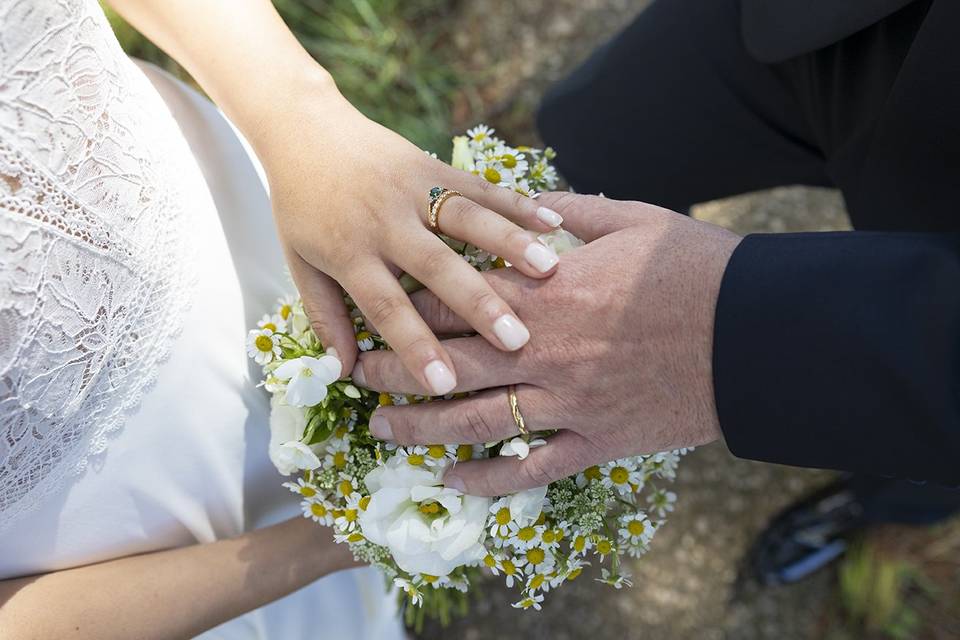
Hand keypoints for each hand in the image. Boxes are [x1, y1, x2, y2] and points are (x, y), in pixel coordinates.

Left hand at [258, 85, 562, 393]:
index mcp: (349, 252)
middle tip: (517, 339)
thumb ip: (324, 315)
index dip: (415, 346)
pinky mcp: (434, 165)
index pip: (386, 307)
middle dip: (478, 304)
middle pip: (437, 267)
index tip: (445, 383)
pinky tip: (553, 222)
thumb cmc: (301, 204)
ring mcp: (413, 189)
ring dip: (510, 244)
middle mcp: (386, 222)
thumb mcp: (299, 262)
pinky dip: (517, 203)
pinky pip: (480, 186)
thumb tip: (343, 370)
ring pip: (467, 219)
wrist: (304, 128)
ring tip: (549, 273)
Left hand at [350, 193, 741, 494]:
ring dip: (420, 429)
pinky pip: (531, 469)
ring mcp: (567, 403)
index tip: (375, 310)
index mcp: (546, 293)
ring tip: (383, 432)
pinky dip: (490, 480)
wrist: (754, 332)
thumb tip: (526, 201)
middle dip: (394, 370)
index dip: (405, 307)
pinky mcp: (596, 442)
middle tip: (357, 376)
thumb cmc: (693, 268)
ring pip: (474, 422)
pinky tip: (454, 482)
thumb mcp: (630, 219)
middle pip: (446, 364)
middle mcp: (543, 352)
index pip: (454, 302)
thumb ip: (567, 212)